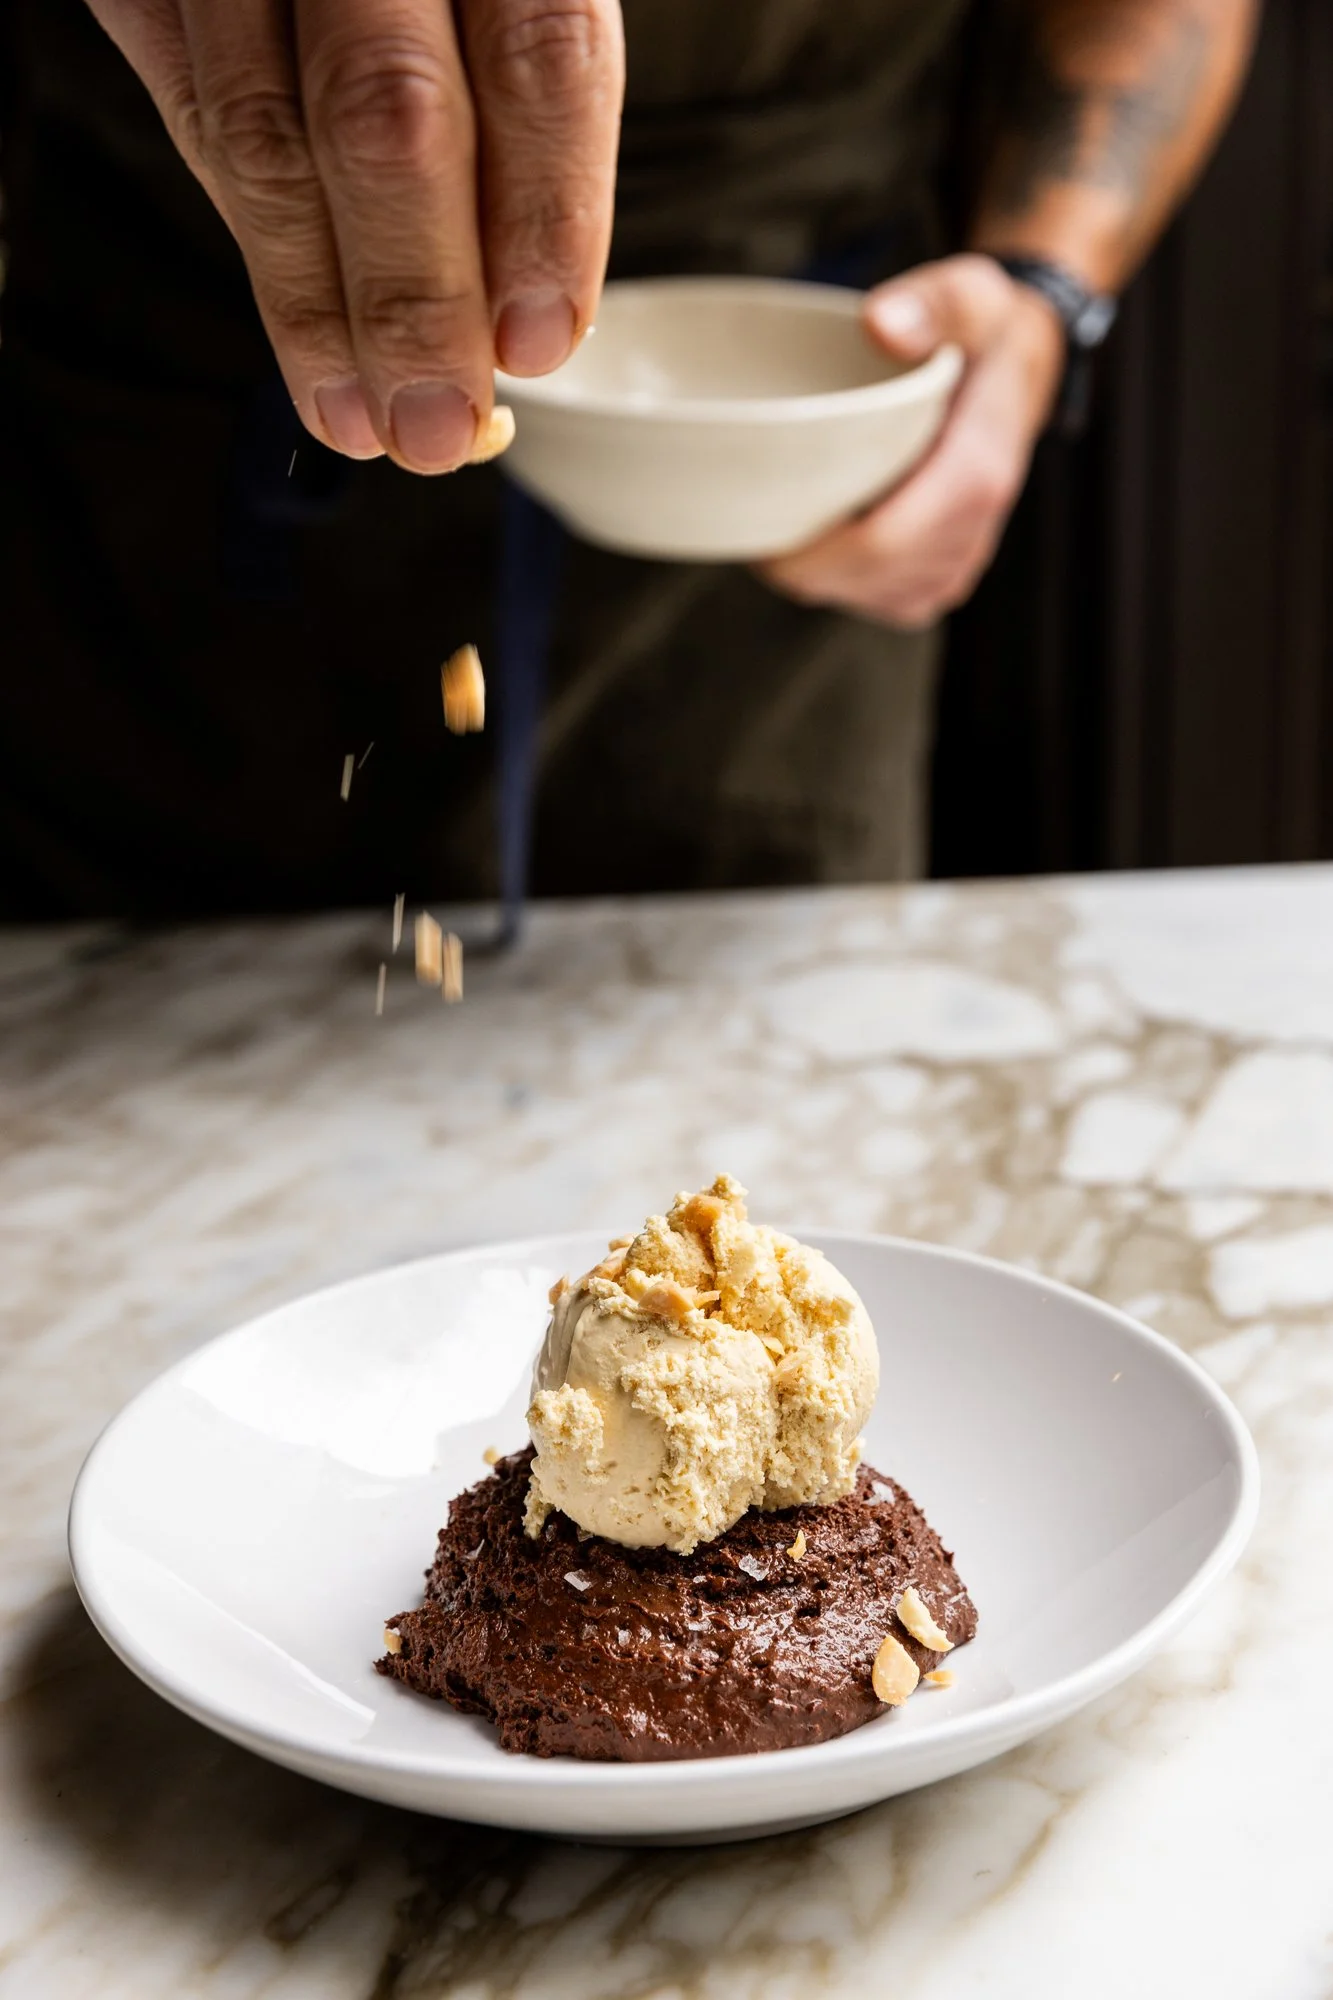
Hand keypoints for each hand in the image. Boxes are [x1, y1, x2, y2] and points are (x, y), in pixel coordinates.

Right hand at [87, 0, 623, 469]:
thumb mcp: (516, 6)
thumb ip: (524, 134)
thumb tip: (516, 332)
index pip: (540, 58)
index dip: (544, 216)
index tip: (536, 344)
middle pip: (389, 112)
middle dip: (412, 300)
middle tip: (433, 422)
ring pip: (262, 132)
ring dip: (314, 308)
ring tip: (358, 416)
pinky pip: (192, 112)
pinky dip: (255, 240)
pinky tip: (303, 330)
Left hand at [761, 254, 1065, 628]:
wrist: (1017, 374)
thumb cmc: (982, 334)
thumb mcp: (969, 292)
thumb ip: (930, 303)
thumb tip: (879, 326)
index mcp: (977, 473)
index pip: (882, 543)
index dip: (811, 553)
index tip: (756, 531)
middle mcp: (971, 532)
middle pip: (861, 576)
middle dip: (798, 561)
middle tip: (748, 514)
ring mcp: (957, 567)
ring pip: (862, 595)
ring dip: (814, 569)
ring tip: (783, 515)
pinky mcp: (941, 583)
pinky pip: (876, 600)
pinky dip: (838, 578)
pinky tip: (821, 535)